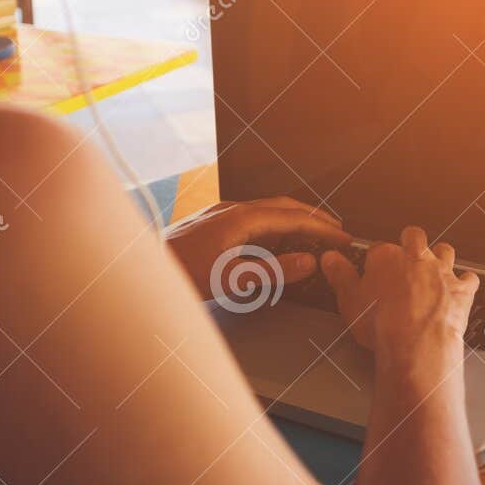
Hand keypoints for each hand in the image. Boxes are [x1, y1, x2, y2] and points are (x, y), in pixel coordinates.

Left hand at [166, 197, 349, 300]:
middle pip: (284, 206)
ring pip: (267, 210)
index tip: (344, 237)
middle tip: (336, 230)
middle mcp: (232, 209)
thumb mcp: (230, 278)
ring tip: (311, 234)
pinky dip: (273, 226)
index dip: (322, 227)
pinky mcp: (211, 224)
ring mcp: (220, 214)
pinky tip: (272, 241)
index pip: (294, 218)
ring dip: (293, 219)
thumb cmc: (181, 274)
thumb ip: (273, 271)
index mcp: (242, 218)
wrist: (140, 268)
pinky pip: (252, 218)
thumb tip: (311, 262)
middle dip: (313, 216)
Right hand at [321, 227, 478, 384]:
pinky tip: (460, 288)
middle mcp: (416, 257)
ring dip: (440, 256)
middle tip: (406, 255)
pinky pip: (469, 278)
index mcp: (386, 257)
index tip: (373, 270)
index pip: (378, 248)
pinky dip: (465, 282)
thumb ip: (339, 275)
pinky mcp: (461, 290)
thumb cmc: (381, 323)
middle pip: (414, 237)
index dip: (376, 259)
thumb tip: (329, 257)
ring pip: (445, 250)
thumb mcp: (349, 299)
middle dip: (410, 242)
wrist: (416, 343)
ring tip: (433, 267)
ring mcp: (442, 272)